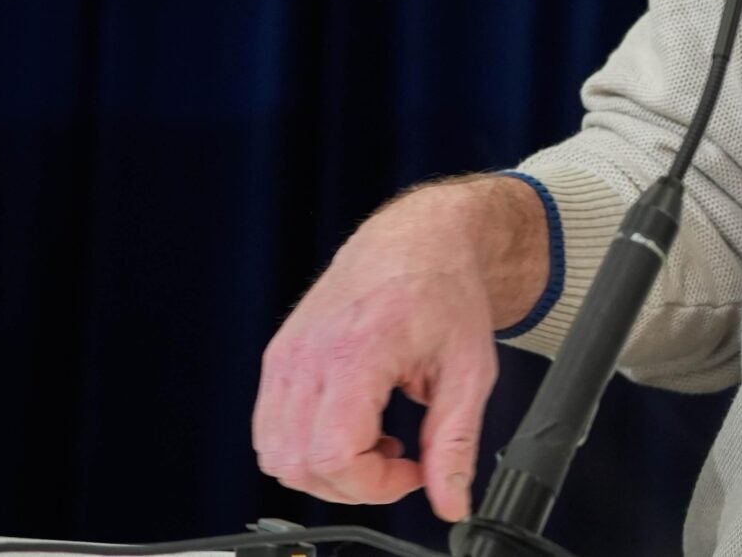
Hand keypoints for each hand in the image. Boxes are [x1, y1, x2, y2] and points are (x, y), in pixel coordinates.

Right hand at [254, 175, 549, 521]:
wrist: (419, 238)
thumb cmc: (445, 288)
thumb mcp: (470, 370)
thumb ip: (455, 443)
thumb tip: (451, 503)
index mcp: (357, 352)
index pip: (333, 454)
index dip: (373, 485)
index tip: (409, 472)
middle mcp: (308, 354)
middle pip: (298, 464)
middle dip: (351, 484)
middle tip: (396, 461)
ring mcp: (286, 355)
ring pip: (275, 453)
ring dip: (324, 469)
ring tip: (375, 442)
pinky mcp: (279, 357)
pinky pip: (271, 427)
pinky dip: (306, 445)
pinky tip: (352, 426)